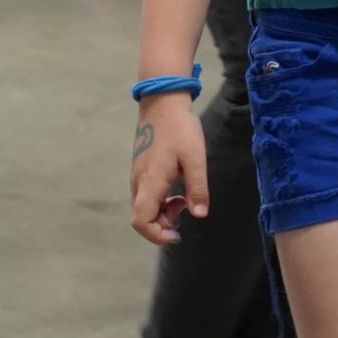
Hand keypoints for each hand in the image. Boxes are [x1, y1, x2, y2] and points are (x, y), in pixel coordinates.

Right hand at [128, 95, 207, 245]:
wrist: (162, 102)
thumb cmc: (180, 128)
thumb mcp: (195, 158)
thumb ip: (197, 188)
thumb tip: (199, 215)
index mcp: (150, 181)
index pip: (140, 220)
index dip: (156, 235)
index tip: (178, 234)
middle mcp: (139, 181)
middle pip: (141, 217)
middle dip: (163, 224)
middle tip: (186, 209)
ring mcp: (137, 175)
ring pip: (143, 207)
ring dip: (163, 213)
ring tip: (184, 199)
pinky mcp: (140, 170)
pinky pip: (145, 196)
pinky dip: (160, 202)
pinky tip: (176, 190)